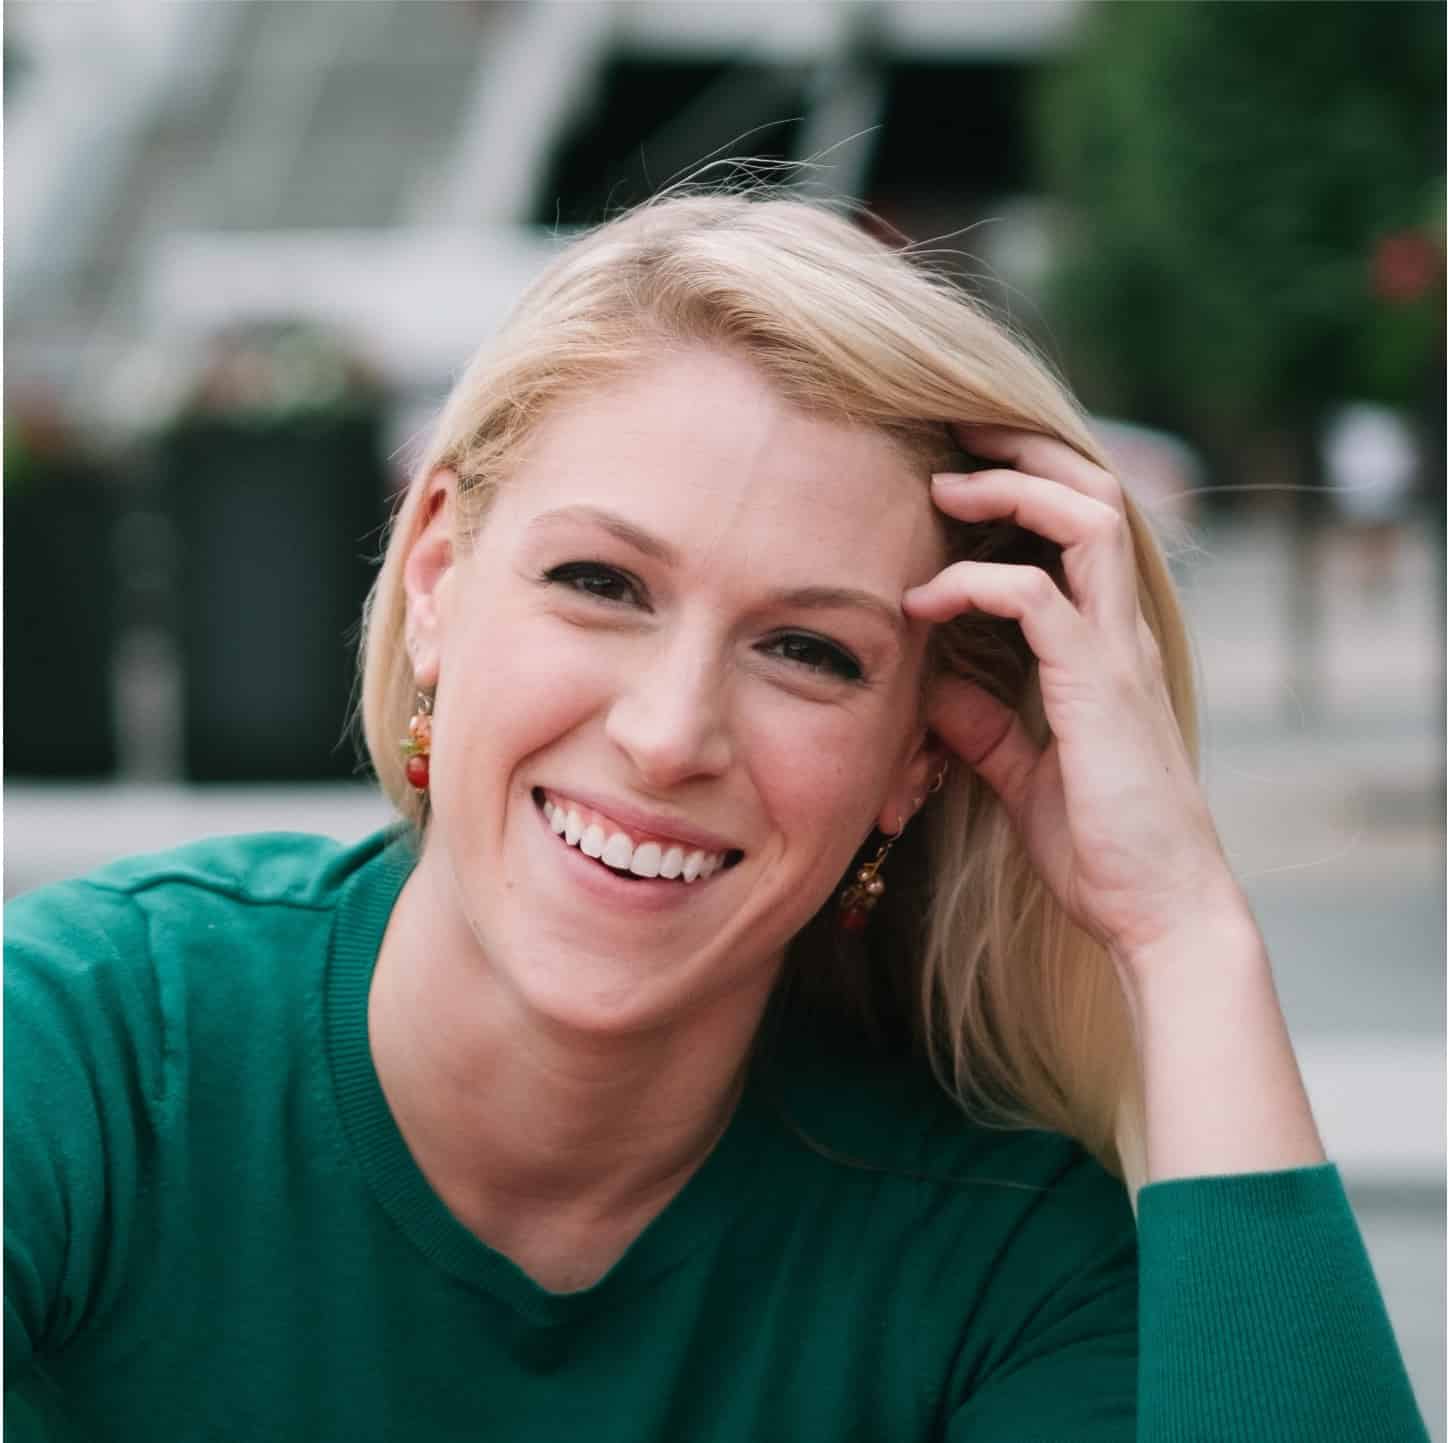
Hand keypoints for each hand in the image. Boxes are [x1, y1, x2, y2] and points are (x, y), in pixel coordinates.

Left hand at [903, 425, 1250, 974]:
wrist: (1157, 911)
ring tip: (944, 488)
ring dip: (1010, 491)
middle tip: (955, 435)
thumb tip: (931, 686)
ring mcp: (1116, 654)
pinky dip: (976, 585)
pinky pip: (1038, 599)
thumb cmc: (1100, 849)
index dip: (1028, 488)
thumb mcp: (1022, 776)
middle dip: (1026, 452)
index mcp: (1105, 647)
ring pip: (1087, 520)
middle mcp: (1119, 634)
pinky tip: (926, 603)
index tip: (957, 478)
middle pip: (1096, 495)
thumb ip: (984, 725)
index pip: (1082, 530)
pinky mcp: (1099, 687)